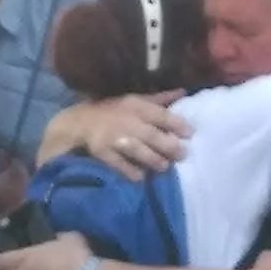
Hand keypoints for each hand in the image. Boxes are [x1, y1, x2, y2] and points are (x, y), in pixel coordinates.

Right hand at [77, 93, 192, 177]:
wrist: (81, 122)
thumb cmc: (113, 110)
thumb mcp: (135, 100)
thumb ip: (159, 99)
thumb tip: (183, 92)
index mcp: (135, 106)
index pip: (159, 114)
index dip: (176, 124)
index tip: (190, 133)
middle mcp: (126, 121)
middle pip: (150, 135)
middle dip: (168, 145)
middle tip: (182, 154)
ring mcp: (113, 138)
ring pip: (136, 150)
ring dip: (152, 159)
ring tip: (164, 166)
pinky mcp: (103, 152)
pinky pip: (118, 163)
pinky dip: (130, 171)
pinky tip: (140, 177)